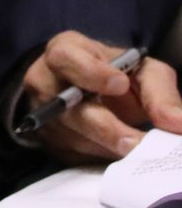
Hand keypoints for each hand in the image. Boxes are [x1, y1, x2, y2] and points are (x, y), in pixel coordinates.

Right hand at [22, 32, 181, 162]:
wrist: (91, 93)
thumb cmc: (117, 75)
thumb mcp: (144, 72)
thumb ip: (160, 94)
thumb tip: (178, 123)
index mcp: (65, 52)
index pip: (65, 57)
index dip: (91, 72)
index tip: (120, 84)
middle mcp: (43, 80)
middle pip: (62, 104)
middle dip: (102, 125)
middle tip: (134, 141)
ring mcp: (39, 112)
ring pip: (68, 133)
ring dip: (103, 145)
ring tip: (135, 151)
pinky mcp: (44, 139)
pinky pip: (69, 153)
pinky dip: (96, 156)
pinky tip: (115, 153)